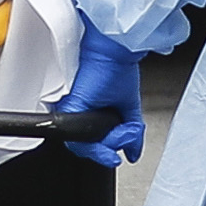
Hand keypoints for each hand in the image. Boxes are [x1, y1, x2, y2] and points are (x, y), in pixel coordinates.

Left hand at [52, 24, 148, 168]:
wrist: (113, 47)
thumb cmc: (117, 65)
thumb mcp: (128, 106)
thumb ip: (130, 133)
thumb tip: (133, 153)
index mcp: (88, 110)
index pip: (88, 142)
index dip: (103, 152)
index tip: (116, 157)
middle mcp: (77, 111)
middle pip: (86, 146)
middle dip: (110, 146)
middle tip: (124, 137)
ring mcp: (72, 110)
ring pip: (84, 144)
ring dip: (109, 142)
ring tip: (122, 130)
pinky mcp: (72, 106)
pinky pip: (79, 136)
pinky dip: (100, 141)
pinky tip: (115, 132)